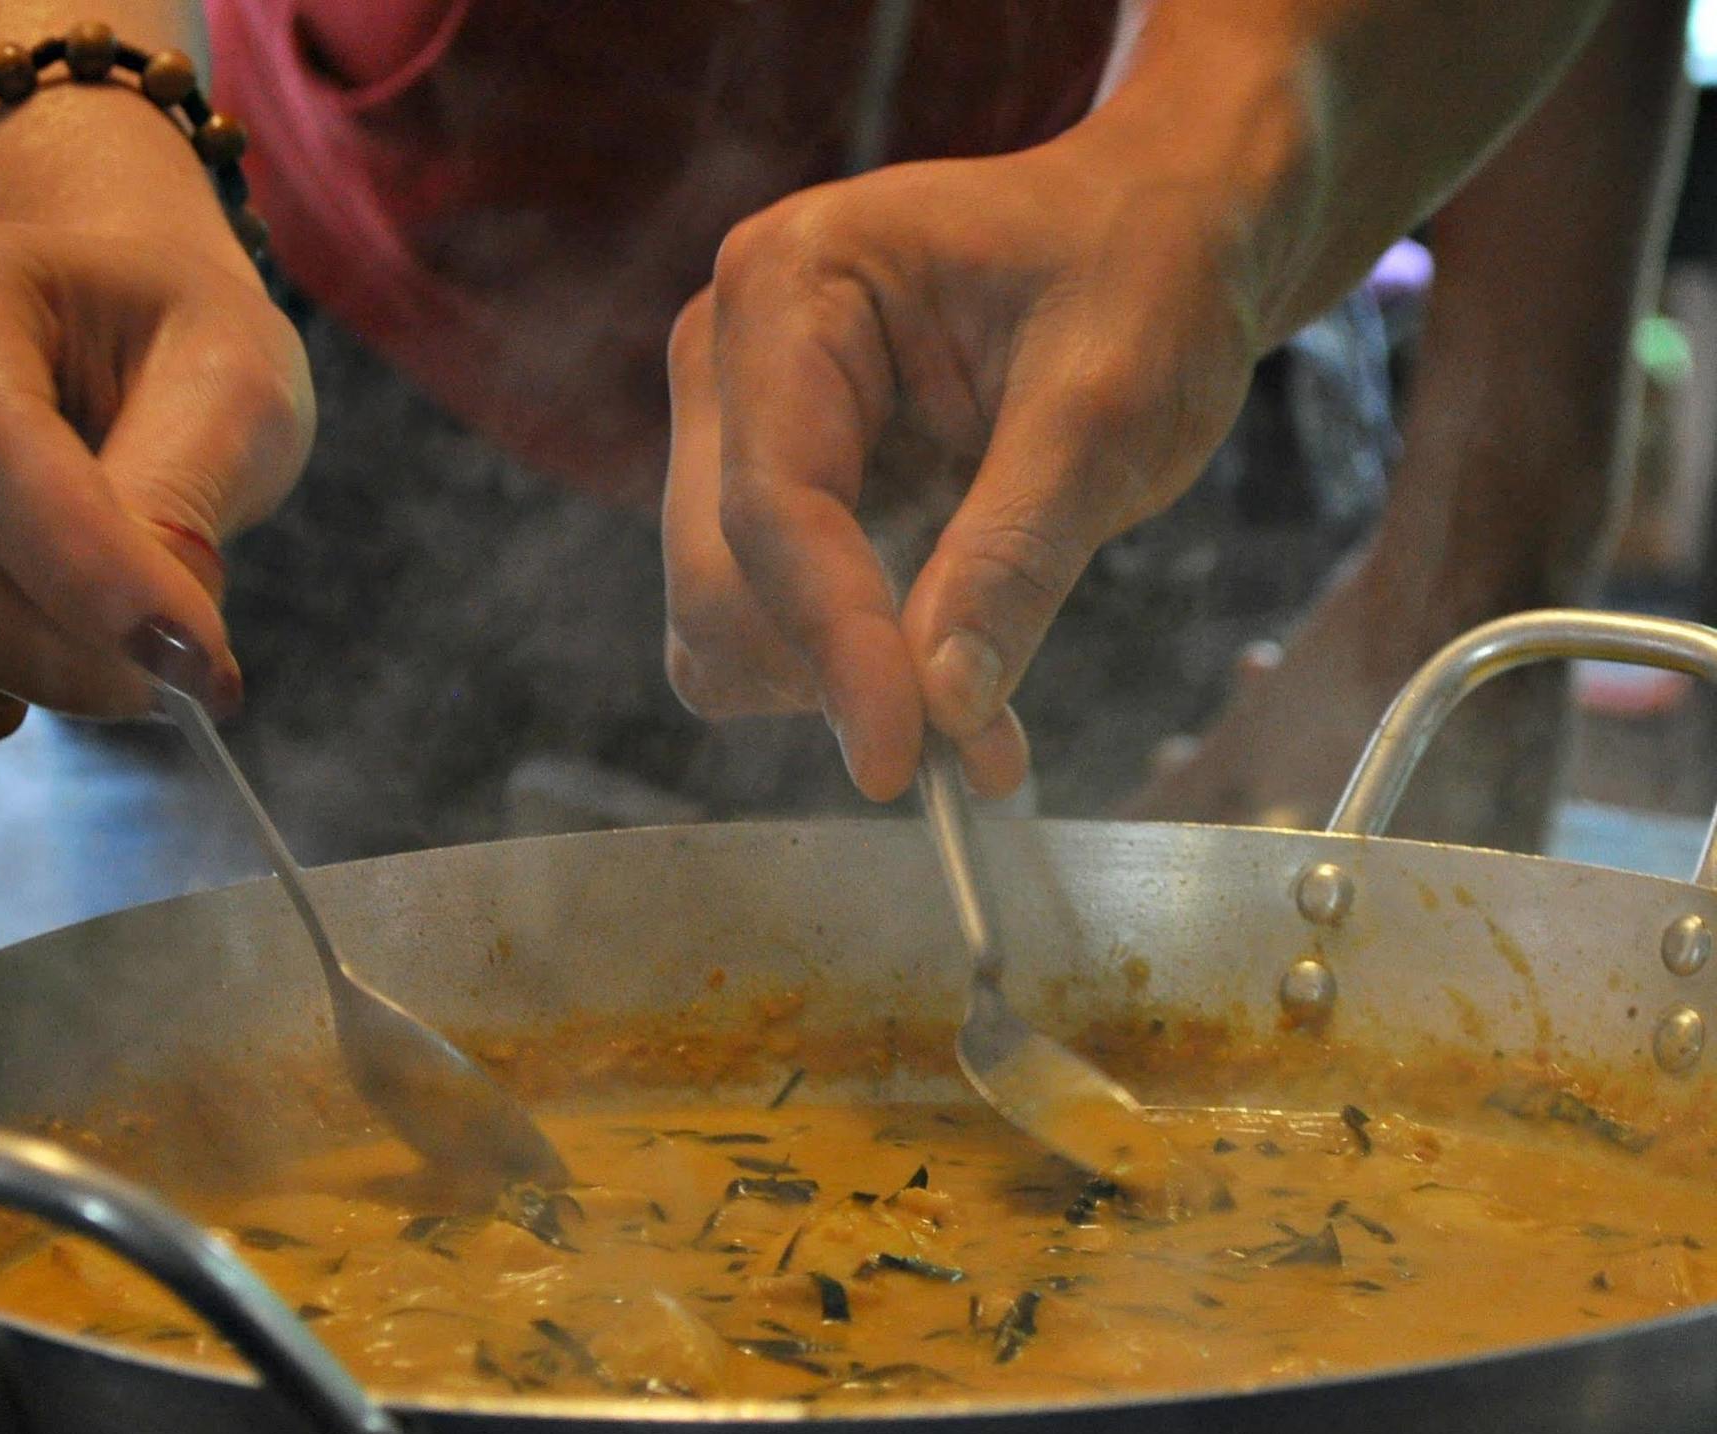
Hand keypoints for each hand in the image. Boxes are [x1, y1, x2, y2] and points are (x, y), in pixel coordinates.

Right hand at [0, 217, 312, 752]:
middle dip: (51, 653)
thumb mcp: (233, 383)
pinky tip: (23, 678)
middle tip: (175, 670)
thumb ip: (186, 497)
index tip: (198, 662)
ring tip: (94, 650)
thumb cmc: (175, 349)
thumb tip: (159, 644)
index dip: (86, 575)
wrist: (109, 335)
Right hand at [662, 141, 1265, 800]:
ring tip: (973, 679)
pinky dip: (839, 674)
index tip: (901, 762)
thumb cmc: (1142, 277)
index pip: (772, 504)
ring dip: (833, 682)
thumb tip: (945, 707)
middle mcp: (729, 353)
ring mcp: (735, 426)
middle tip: (973, 739)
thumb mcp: (1110, 407)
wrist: (1154, 233)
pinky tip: (939, 656)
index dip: (832, 645)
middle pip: (717, 576)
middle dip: (830, 671)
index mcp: (792, 284)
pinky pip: (761, 628)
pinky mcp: (766, 490)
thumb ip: (1017, 553)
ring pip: (719, 620)